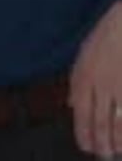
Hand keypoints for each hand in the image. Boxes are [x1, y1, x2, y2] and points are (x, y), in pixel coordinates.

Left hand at [70, 1, 121, 158]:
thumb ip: (76, 82)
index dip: (83, 133)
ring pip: (117, 122)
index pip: (81, 112)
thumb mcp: (83, 55)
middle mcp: (101, 84)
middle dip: (100, 143)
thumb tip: (71, 104)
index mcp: (84, 76)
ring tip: (115, 151)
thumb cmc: (104, 38)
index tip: (86, 146)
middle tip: (102, 155)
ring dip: (116, 141)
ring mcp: (119, 86)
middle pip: (99, 121)